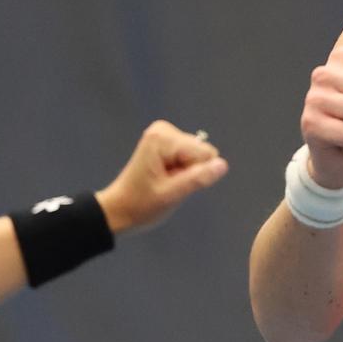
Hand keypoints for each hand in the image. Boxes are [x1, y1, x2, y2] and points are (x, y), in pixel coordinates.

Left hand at [96, 121, 228, 234]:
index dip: (194, 175)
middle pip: (202, 153)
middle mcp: (164, 130)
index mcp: (162, 139)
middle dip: (189, 173)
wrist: (119, 210)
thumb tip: (223, 165)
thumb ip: (198, 179)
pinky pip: (191, 158)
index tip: (172, 184)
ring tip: (164, 182)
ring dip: (185, 174)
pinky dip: (182, 171)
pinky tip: (165, 178)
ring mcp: (165, 135)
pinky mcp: (167, 143)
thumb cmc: (141, 206)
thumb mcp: (171, 196)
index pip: (205, 154)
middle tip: (168, 184)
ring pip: (198, 157)